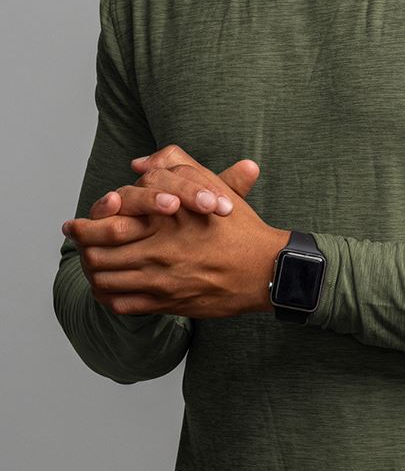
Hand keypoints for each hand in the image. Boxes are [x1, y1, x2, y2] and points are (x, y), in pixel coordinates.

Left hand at [62, 147, 290, 316]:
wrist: (266, 270)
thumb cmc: (240, 228)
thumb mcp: (210, 187)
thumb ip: (175, 167)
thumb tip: (139, 164)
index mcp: (164, 222)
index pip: (106, 225)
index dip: (83, 227)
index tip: (73, 226)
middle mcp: (158, 252)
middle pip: (98, 257)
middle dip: (82, 252)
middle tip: (79, 248)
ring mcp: (162, 281)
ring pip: (107, 283)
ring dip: (94, 276)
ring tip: (91, 270)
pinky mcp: (169, 303)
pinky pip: (124, 306)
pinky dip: (110, 299)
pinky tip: (111, 291)